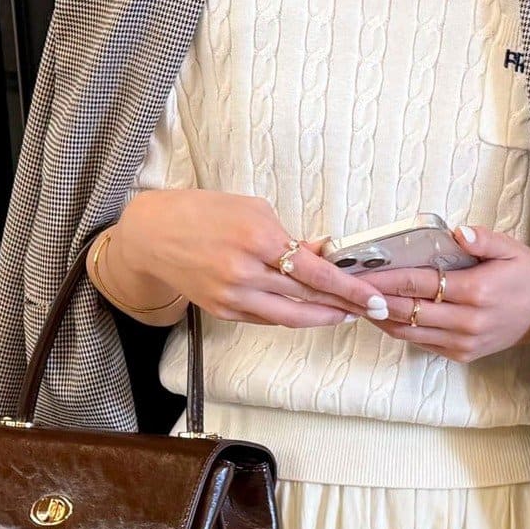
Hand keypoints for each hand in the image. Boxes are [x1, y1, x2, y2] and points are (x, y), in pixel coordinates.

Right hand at [116, 190, 390, 327]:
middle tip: (373, 309)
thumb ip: (292, 236)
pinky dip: (290, 315)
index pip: (317, 272)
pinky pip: (266, 318)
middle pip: (309, 299)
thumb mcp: (254, 210)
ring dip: (322, 317)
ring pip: (290, 317)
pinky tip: (309, 311)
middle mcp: (246, 273)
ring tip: (345, 313)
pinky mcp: (223, 311)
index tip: (376, 297)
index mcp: (258, 239)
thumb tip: (325, 254)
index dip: (351, 288)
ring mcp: (233, 297)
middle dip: (346, 305)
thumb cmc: (204, 212)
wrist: (153, 234)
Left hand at [300, 221, 529, 361]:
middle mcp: (466, 321)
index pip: (417, 283)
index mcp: (475, 291)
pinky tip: (383, 315)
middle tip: (346, 287)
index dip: (384, 278)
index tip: (358, 272)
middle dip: (373, 298)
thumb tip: (457, 232)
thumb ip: (484, 239)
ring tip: (357, 302)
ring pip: (408, 331)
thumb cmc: (527, 277)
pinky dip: (398, 329)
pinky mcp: (461, 354)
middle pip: (405, 309)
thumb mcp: (512, 250)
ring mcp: (462, 342)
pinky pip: (421, 342)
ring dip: (380, 317)